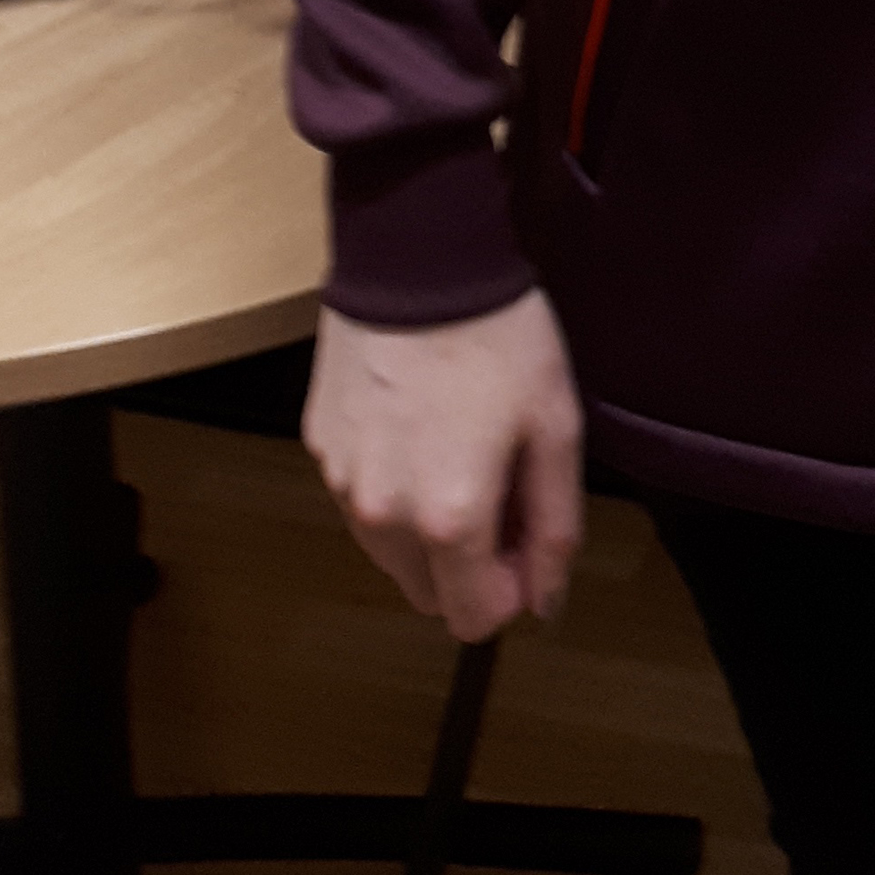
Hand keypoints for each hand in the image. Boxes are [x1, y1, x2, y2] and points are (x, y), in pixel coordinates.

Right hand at [303, 289, 585, 640]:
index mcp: (448, 520)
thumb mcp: (555, 427)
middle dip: (467, 563)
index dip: (510, 588)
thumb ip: (555, 526)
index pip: (472, 619)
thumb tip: (544, 600)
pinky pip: (361, 496)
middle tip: (499, 485)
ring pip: (390, 548)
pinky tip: (418, 420)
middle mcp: (383, 517)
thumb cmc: (497, 336)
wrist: (418, 255)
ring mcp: (342, 482)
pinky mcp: (320, 445)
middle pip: (427, 592)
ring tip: (457, 445)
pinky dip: (391, 482)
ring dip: (425, 526)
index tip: (527, 532)